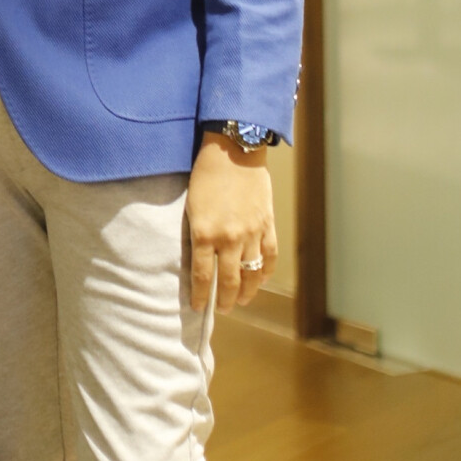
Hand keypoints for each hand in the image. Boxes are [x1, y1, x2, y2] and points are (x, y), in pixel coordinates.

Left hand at [186, 131, 276, 311]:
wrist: (234, 150)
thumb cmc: (205, 173)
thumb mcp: (191, 206)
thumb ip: (196, 233)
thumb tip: (198, 258)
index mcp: (205, 233)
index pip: (203, 276)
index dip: (201, 296)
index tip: (197, 308)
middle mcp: (229, 238)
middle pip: (228, 281)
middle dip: (224, 300)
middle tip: (221, 310)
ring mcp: (251, 232)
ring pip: (251, 274)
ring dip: (246, 292)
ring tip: (241, 302)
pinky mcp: (267, 224)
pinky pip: (269, 256)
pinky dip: (265, 272)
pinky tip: (261, 281)